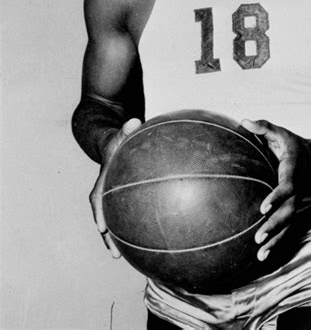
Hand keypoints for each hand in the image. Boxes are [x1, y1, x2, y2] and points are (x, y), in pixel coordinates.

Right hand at [89, 118, 141, 256]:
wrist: (112, 142)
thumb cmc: (118, 137)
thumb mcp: (121, 132)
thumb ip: (127, 128)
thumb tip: (134, 120)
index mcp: (103, 179)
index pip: (98, 197)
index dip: (99, 212)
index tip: (101, 227)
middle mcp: (105, 192)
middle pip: (103, 217)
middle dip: (106, 236)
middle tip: (113, 254)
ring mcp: (113, 198)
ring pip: (112, 221)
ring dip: (116, 239)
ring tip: (123, 259)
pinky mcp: (122, 201)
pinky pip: (124, 217)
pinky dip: (130, 230)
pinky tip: (144, 243)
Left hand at [241, 119, 310, 261]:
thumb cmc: (294, 145)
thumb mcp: (281, 133)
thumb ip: (263, 127)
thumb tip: (244, 121)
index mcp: (292, 174)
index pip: (286, 188)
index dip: (276, 197)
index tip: (263, 207)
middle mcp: (297, 192)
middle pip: (287, 213)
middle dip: (274, 226)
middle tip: (258, 238)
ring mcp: (297, 203)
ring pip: (288, 225)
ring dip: (276, 240)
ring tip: (260, 254)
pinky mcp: (294, 210)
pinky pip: (287, 228)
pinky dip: (277, 242)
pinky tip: (263, 256)